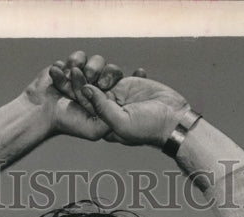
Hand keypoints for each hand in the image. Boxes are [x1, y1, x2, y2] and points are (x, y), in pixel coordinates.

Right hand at [22, 50, 124, 140]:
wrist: (41, 111)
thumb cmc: (67, 122)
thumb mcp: (94, 130)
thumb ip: (111, 120)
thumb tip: (125, 108)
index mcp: (107, 101)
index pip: (125, 85)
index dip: (130, 77)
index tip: (133, 74)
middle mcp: (99, 87)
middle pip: (112, 69)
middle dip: (103, 72)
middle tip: (94, 79)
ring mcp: (85, 75)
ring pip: (97, 60)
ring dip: (85, 67)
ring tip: (72, 74)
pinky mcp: (72, 66)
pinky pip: (80, 55)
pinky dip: (72, 62)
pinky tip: (61, 72)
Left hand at [75, 73, 190, 146]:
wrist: (174, 121)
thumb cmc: (148, 127)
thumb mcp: (122, 122)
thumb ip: (102, 107)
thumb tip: (84, 89)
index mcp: (101, 123)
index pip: (84, 104)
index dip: (74, 89)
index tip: (69, 72)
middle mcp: (107, 110)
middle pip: (89, 91)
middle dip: (79, 77)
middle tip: (70, 62)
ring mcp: (117, 97)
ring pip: (100, 80)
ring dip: (95, 70)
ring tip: (88, 63)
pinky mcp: (129, 86)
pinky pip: (116, 75)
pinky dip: (114, 70)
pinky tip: (106, 64)